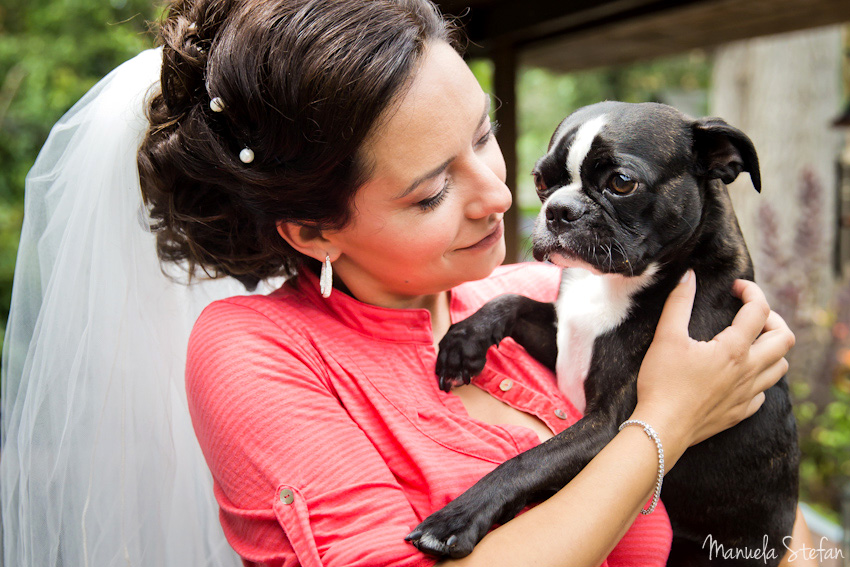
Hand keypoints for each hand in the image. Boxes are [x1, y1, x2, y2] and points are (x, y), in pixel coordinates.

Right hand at [632, 271, 794, 459]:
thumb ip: (678, 303)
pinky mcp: (739, 412)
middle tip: (750, 315)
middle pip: (784, 339)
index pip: (759, 311)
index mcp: (734, 349)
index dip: (751, 292)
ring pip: (781, 367)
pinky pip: (763, 393)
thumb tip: (688, 276)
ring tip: (751, 343)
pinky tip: (740, 376)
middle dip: (773, 320)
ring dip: (772, 349)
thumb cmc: (662, 382)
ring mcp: (747, 394)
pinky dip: (759, 378)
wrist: (662, 428)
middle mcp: (748, 371)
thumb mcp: (666, 337)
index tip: (736, 288)